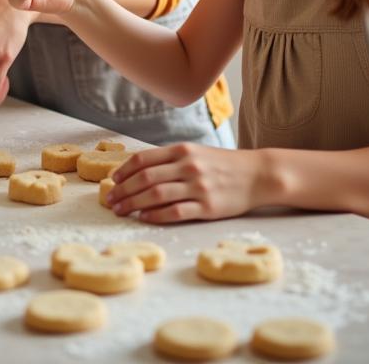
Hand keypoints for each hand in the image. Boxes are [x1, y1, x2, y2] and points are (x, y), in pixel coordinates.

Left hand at [106, 143, 263, 222]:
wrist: (257, 174)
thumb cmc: (222, 164)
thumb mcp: (195, 153)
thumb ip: (170, 160)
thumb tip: (139, 171)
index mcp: (181, 150)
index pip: (144, 160)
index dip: (124, 171)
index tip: (112, 180)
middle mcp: (187, 166)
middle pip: (145, 178)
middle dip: (123, 190)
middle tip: (110, 201)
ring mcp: (197, 187)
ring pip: (156, 195)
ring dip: (133, 204)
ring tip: (121, 211)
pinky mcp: (207, 207)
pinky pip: (175, 212)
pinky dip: (156, 216)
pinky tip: (144, 218)